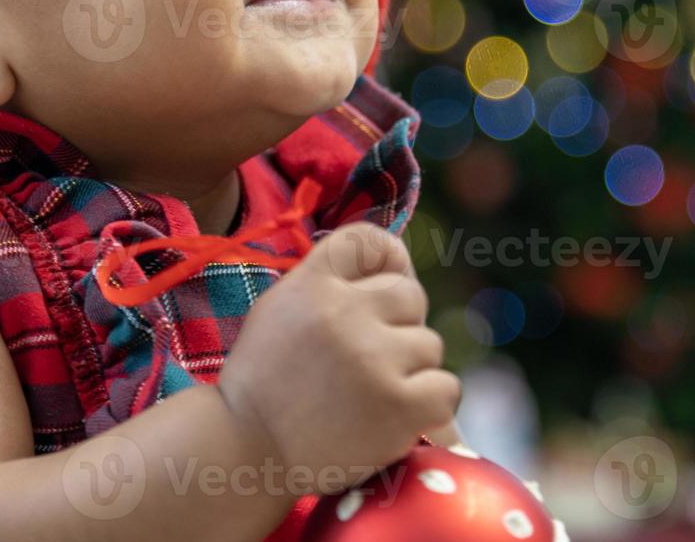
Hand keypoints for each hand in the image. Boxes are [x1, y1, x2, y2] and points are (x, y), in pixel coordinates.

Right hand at [218, 222, 459, 491]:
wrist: (248, 453)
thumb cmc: (268, 380)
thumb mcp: (282, 308)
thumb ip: (332, 279)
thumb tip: (402, 258)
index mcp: (313, 284)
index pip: (370, 240)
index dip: (385, 259)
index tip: (379, 287)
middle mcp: (344, 313)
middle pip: (410, 294)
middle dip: (397, 324)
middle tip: (366, 359)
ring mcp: (374, 359)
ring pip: (429, 344)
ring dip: (410, 369)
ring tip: (370, 393)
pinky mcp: (399, 405)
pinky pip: (446, 387)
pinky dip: (430, 405)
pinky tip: (397, 414)